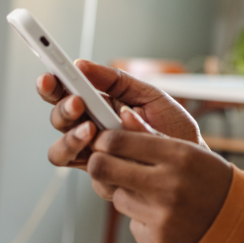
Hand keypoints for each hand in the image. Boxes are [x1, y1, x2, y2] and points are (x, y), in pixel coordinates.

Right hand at [40, 60, 204, 190]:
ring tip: (91, 129)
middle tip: (78, 103)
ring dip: (70, 138)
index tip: (49, 76)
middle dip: (63, 110)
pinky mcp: (103, 178)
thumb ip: (117, 81)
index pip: (66, 93)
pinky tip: (108, 150)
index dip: (52, 85)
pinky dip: (95, 160)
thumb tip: (82, 64)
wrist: (194, 163)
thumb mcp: (150, 96)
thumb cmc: (172, 127)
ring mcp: (94, 156)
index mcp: (98, 105)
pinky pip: (85, 172)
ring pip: (60, 151)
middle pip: (57, 120)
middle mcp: (90, 129)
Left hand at [88, 107, 233, 242]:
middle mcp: (169, 185)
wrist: (236, 224)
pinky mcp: (156, 239)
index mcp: (179, 155)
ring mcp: (162, 216)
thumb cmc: (208, 179)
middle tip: (105, 162)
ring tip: (153, 193)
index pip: (118, 141)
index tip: (104, 141)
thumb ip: (153, 135)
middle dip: (100, 162)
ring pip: (117, 197)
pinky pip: (132, 222)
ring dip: (127, 193)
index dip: (104, 139)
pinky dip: (142, 217)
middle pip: (103, 167)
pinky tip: (164, 215)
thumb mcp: (189, 151)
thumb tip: (122, 113)